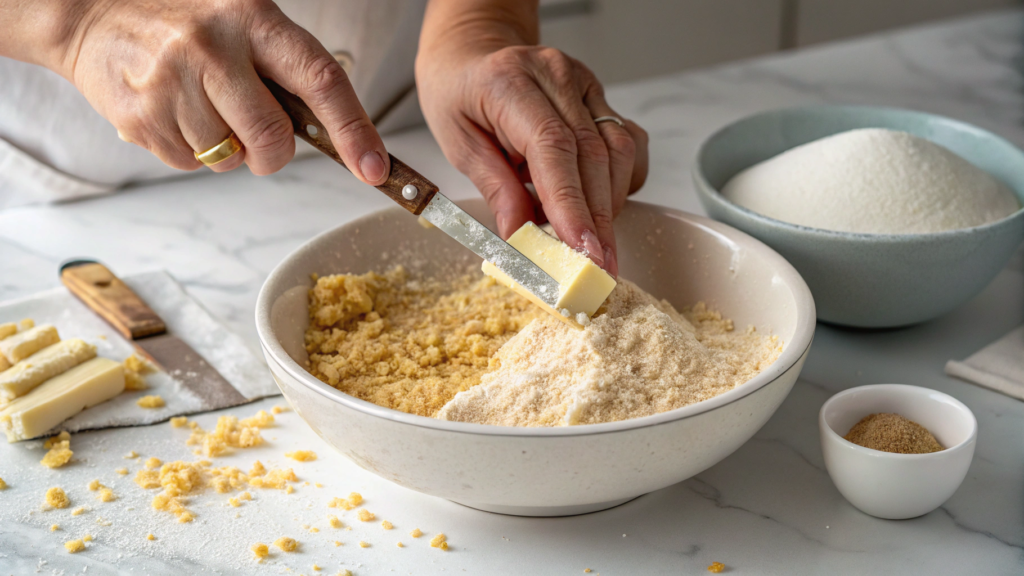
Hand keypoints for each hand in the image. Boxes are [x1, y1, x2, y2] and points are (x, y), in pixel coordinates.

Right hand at [44, 0, 388, 181]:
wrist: (92, 12)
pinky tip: (175, 111)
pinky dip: (192, 151)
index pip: (319, 81)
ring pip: (230, 160)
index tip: (375, 168)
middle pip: (272, 140)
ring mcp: (172, 84)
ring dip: (227, 150)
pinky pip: (190, 165)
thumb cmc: (184, 20)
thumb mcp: (243, 19)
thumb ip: (287, 67)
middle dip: (273, 155)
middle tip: (258, 137)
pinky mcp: (141, 117)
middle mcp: (212, 49)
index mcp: (252, 19)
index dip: (354, 131)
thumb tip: (340, 134)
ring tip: (201, 104)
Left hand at [417, 44, 647, 275]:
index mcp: (511, 83)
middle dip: (599, 220)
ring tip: (580, 234)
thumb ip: (494, 188)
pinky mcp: (601, 96)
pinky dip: (617, 181)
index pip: (554, 148)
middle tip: (599, 267)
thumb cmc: (459, 96)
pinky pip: (627, 143)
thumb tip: (520, 234)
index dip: (572, 204)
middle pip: (594, 154)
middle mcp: (556, 76)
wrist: (472, 57)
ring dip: (607, 204)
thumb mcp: (458, 144)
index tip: (584, 249)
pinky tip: (591, 199)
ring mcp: (585, 83)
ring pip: (619, 151)